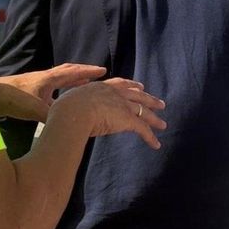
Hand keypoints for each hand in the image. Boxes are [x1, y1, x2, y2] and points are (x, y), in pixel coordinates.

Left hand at [0, 63, 107, 121]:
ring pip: (60, 78)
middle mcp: (46, 77)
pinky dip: (62, 88)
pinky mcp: (31, 90)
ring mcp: (38, 83)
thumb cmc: (15, 99)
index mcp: (50, 78)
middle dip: (84, 73)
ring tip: (85, 83)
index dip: (89, 71)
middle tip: (98, 74)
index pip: (73, 72)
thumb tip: (70, 125)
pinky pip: (53, 86)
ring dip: (73, 80)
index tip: (103, 70)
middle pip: (68, 71)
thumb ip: (54, 116)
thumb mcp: (37, 109)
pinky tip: (61, 97)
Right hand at [50, 78, 166, 148]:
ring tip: (163, 124)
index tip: (140, 87)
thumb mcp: (70, 100)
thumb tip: (68, 110)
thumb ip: (75, 104)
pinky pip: (143, 129)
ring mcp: (122, 105)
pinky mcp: (127, 119)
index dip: (131, 86)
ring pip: (143, 111)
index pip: (120, 84)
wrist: (74, 113)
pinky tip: (156, 144)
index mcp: (100, 87)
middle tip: (160, 103)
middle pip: (137, 95)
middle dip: (149, 99)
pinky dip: (150, 137)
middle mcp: (114, 93)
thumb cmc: (66, 109)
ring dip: (154, 118)